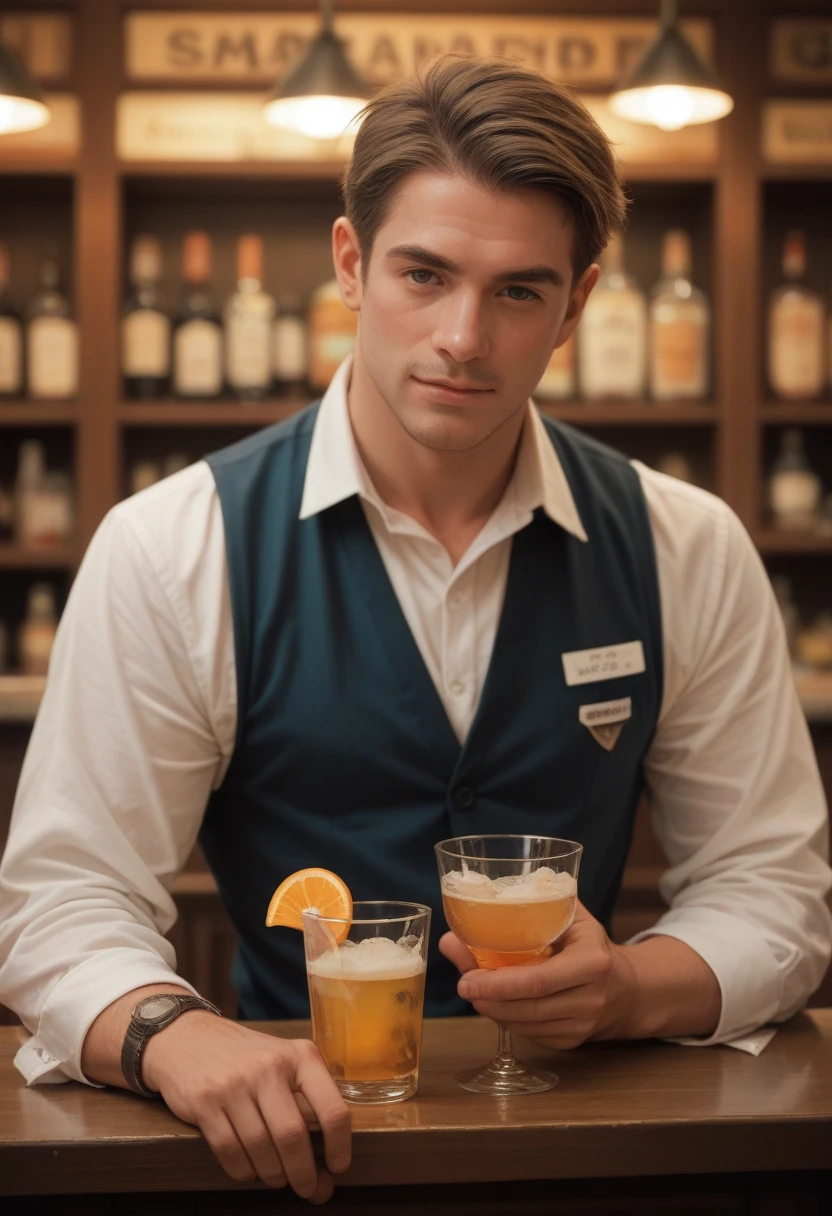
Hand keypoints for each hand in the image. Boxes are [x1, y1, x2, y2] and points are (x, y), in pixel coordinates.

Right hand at [142, 1013, 350, 1203]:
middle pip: (293, 1136)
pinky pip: (229, 1151)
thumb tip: (330, 1160)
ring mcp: (234, 1083)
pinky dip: (243, 1170)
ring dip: (273, 1174)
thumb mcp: (284, 1059)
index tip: (338, 1167)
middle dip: (303, 1173)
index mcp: (299, 1055)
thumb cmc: (247, 1057)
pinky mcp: (204, 1101)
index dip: (339, 1146)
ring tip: (277, 1178)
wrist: (187, 1036)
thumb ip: (307, 1097)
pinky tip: (249, 1170)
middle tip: (306, 1188)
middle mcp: (268, 1067)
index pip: (331, 1108)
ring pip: (261, 1148)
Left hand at [439, 900, 635, 1049]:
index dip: (498, 983)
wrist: (630, 988)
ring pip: (526, 1026)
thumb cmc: (591, 944)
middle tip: (463, 986)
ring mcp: (583, 1026)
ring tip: (475, 993)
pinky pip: (532, 1035)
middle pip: (528, 1007)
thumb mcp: (569, 918)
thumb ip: (521, 916)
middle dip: (488, 1000)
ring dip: (495, 1011)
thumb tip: (455, 933)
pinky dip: (509, 1021)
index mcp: (592, 962)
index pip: (538, 980)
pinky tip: (497, 1005)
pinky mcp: (573, 1042)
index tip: (466, 979)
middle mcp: (591, 998)